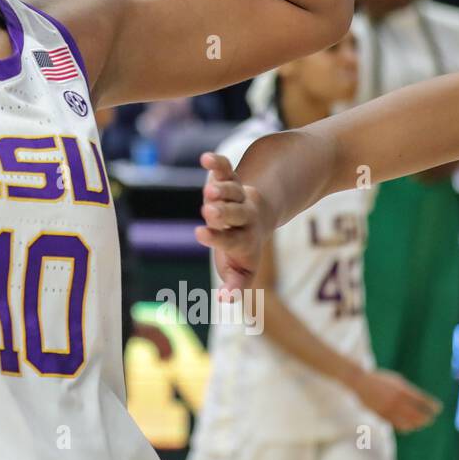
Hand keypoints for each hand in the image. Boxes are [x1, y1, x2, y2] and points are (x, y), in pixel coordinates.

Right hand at [193, 151, 269, 295]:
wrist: (258, 216)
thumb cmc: (241, 249)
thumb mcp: (241, 270)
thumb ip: (236, 284)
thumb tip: (227, 301)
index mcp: (244, 241)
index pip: (232, 241)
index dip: (219, 240)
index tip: (200, 234)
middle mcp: (244, 218)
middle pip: (236, 214)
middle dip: (223, 212)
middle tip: (209, 211)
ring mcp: (239, 197)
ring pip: (232, 191)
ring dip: (220, 189)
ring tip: (208, 189)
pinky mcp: (232, 180)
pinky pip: (226, 169)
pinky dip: (217, 164)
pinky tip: (206, 158)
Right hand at [351, 368, 440, 432]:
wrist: (360, 382)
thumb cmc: (380, 379)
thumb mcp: (396, 380)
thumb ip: (408, 391)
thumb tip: (422, 402)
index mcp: (402, 390)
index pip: (423, 401)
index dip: (433, 406)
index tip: (438, 408)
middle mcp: (398, 401)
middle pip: (418, 414)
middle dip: (427, 418)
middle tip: (431, 418)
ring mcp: (390, 409)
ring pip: (409, 422)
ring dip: (417, 424)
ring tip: (421, 423)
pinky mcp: (383, 415)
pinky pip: (398, 425)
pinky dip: (406, 427)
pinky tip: (409, 426)